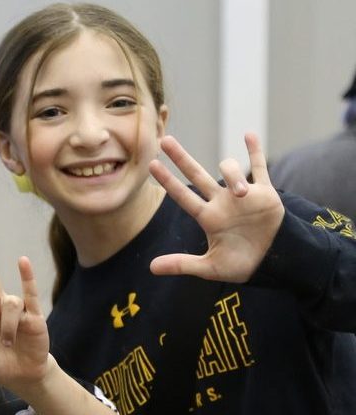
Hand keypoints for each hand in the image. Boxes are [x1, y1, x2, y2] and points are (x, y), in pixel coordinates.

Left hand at [148, 133, 283, 282]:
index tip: (152, 165)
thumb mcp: (209, 268)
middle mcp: (221, 202)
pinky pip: (260, 168)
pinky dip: (255, 151)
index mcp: (208, 218)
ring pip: (230, 170)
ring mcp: (242, 195)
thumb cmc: (240, 266)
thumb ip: (182, 265)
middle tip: (164, 140)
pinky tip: (249, 135)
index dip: (168, 181)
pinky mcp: (265, 193)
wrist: (273, 263)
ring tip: (242, 192)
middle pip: (196, 174)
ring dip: (234, 174)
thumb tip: (151, 268)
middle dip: (181, 158)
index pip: (182, 196)